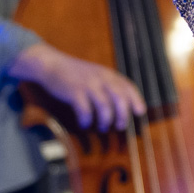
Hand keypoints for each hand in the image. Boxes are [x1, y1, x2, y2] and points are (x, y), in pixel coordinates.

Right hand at [9, 42, 147, 130]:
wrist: (53, 64)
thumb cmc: (76, 73)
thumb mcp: (96, 74)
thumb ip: (109, 85)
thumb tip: (121, 104)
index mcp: (108, 74)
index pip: (128, 86)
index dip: (136, 99)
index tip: (140, 112)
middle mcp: (101, 78)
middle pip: (120, 98)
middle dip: (122, 115)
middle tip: (119, 126)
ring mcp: (88, 84)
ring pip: (104, 106)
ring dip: (105, 121)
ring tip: (101, 127)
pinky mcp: (74, 91)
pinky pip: (85, 110)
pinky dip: (86, 120)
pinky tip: (84, 123)